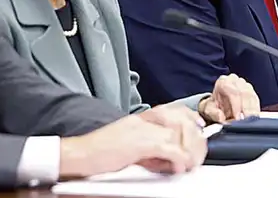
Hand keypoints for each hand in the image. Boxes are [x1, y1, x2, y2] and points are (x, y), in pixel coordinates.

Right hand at [59, 105, 205, 178]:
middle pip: (180, 120)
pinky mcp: (138, 143)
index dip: (190, 118)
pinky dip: (178, 158)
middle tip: (197, 154)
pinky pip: (167, 147)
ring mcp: (140, 129)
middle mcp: (142, 120)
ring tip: (190, 163)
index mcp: (140, 118)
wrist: (78, 155)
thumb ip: (147, 148)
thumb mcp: (128, 146)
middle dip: (194, 137)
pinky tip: (179, 166)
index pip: (173, 110)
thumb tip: (167, 157)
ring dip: (188, 149)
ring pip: (177, 133)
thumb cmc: (98, 153)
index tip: (200, 128)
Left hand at [198, 74, 260, 122]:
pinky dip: (255, 110)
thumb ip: (213, 113)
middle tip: (245, 123)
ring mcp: (245, 85)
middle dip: (246, 110)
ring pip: (252, 97)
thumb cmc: (214, 106)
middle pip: (245, 93)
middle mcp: (236, 81)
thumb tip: (221, 117)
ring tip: (250, 122)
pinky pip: (256, 101)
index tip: (237, 119)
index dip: (237, 106)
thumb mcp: (208, 110)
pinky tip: (254, 119)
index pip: (233, 92)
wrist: (218, 105)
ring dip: (252, 111)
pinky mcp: (252, 92)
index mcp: (224, 82)